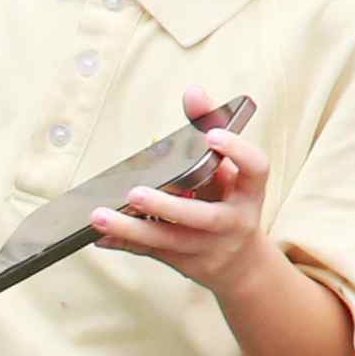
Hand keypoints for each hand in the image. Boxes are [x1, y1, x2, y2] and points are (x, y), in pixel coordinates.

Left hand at [87, 89, 274, 291]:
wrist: (241, 263)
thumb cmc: (230, 202)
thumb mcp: (229, 170)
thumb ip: (210, 129)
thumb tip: (193, 92)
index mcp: (249, 192)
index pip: (256, 169)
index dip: (237, 151)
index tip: (212, 135)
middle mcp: (234, 222)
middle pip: (204, 217)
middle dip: (169, 206)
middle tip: (135, 192)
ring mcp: (210, 248)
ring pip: (170, 241)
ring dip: (132, 228)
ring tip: (99, 216)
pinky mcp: (186, 263)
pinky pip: (151, 252)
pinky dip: (123, 243)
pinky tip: (98, 235)